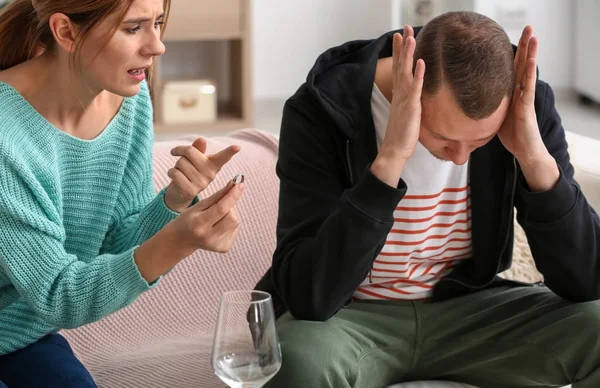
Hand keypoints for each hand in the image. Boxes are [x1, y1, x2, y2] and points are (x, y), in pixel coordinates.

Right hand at [133, 177, 243, 282]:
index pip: (221, 209)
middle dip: (230, 207)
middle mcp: (209, 237)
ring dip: (230, 215)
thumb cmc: (189, 219)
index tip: (240, 185)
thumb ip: (218, 195)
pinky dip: (229, 224)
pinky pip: (235, 230)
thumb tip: (235, 184)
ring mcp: (217, 245)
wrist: (181, 240)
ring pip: (235, 223)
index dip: (232, 196)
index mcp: (199, 224)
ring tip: (216, 218)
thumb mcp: (199, 205)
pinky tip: (218, 226)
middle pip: (232, 217)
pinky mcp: (224, 248)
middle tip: (219, 206)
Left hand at [165, 138, 239, 212]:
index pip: (223, 156)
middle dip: (180, 153)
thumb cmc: (188, 172)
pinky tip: (174, 177)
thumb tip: (201, 140)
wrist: (180, 193)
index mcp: (213, 165)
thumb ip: (197, 149)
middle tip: (181, 158)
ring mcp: (201, 183)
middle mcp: (210, 174)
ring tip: (180, 172)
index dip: (230, 151)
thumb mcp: (194, 160)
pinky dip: (171, 172)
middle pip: (190, 152)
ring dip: (176, 165)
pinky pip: (175, 173)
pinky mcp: (190, 190)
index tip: (237, 147)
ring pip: (181, 162)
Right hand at [371, 26, 424, 186]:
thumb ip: (409, 104)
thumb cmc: (401, 136)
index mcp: (399, 95)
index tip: (399, 36)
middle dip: (402, 46)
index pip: (398, 68)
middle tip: (404, 28)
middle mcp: (400, 94)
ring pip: (406, 72)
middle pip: (401, 65)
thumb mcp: (406, 115)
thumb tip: (414, 99)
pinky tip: (421, 61)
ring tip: (410, 36)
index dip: (399, 52)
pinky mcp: (411, 107)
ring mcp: (404, 99)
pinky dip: (418, 74)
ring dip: (408, 54)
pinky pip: (416, 88)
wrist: (394, 151)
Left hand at [498, 26, 546, 163]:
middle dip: (525, 46)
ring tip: (534, 36)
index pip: (513, 69)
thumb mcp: (495, 117)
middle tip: (528, 27)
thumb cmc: (512, 135)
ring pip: (529, 72)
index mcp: (512, 93)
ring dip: (531, 53)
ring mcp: (525, 99)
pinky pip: (529, 87)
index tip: (509, 37)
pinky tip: (531, 60)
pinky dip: (530, 73)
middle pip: (523, 65)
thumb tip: (469, 104)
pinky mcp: (527, 107)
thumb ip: (487, 107)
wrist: (525, 151)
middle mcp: (520, 93)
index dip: (513, 53)